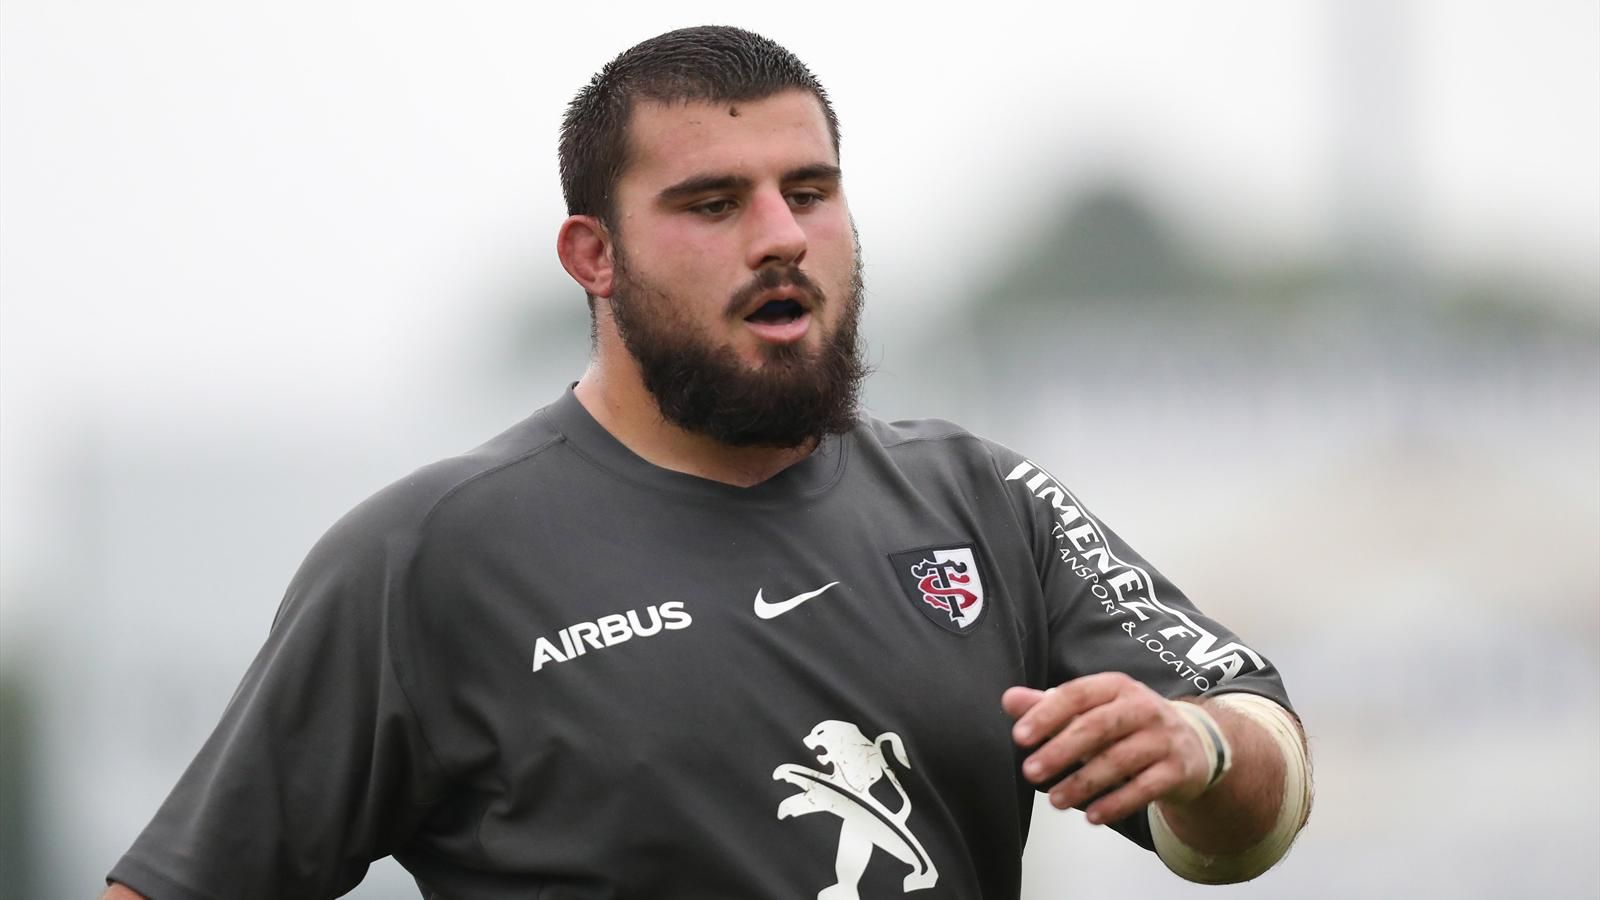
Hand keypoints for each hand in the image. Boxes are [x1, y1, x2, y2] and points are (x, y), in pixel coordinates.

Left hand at [1002, 672, 1212, 824]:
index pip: (1076, 694)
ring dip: (1083, 783)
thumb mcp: (1093, 708)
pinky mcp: (1177, 769)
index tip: (1019, 736)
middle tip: (1030, 772)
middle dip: (1060, 750)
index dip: (1046, 714)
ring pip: (1119, 760)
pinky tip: (1092, 817)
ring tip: (1055, 801)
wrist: (1193, 743)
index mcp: (1115, 686)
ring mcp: (1162, 738)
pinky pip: (1145, 788)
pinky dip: (1117, 803)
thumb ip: (1050, 705)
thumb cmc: (1128, 724)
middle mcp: (1141, 706)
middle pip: (1097, 727)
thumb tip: (1008, 700)